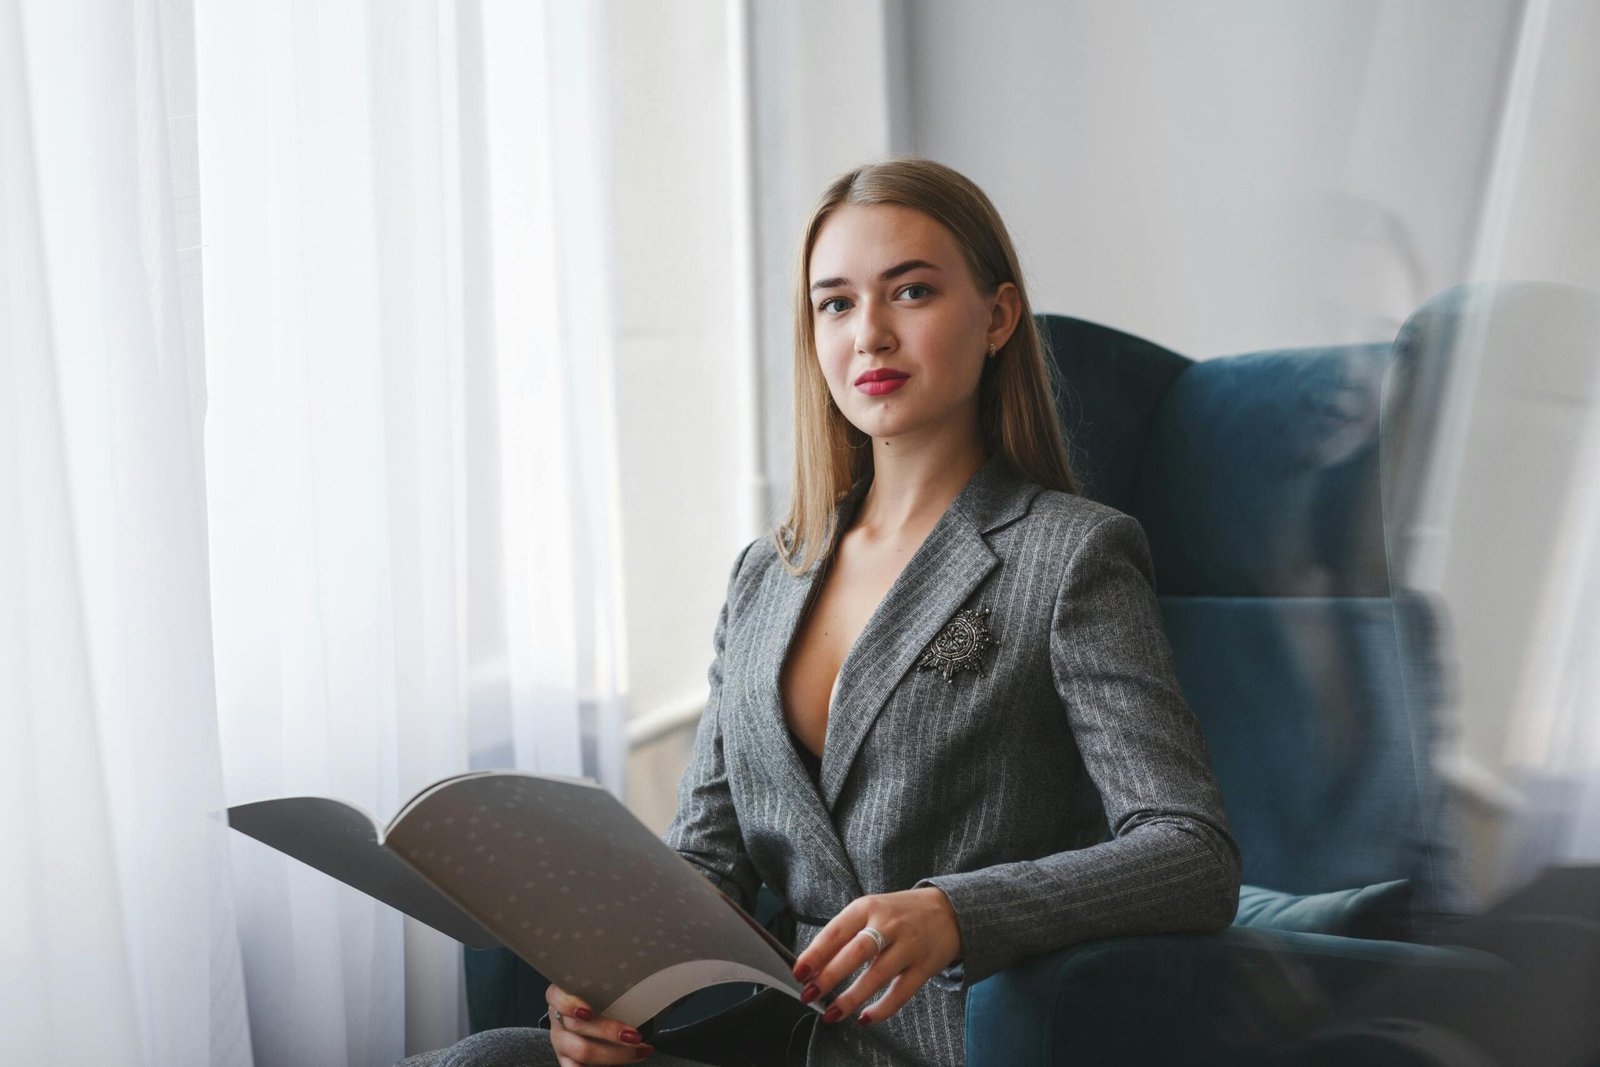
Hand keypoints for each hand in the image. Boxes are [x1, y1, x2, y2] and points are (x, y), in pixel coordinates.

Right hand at [545, 983, 653, 1064]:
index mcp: (560, 996)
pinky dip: (607, 1066)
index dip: (570, 1005)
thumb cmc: (598, 1000)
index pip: (557, 997)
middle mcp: (558, 1020)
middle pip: (577, 1026)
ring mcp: (561, 1043)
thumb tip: (637, 984)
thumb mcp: (597, 989)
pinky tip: (627, 1062)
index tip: (589, 1012)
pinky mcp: (566, 1062)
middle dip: (608, 1032)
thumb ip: (607, 988)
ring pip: (582, 1051)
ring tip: (640, 1049)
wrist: (587, 1024)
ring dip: (615, 1054)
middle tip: (634, 1035)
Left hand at [790, 887, 961, 1025]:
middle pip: (856, 951)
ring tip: (832, 1014)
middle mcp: (888, 924)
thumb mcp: (871, 910)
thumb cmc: (899, 913)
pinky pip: (901, 992)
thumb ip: (846, 934)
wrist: (949, 910)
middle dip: (830, 976)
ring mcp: (909, 945)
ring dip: (852, 997)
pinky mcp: (925, 966)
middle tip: (809, 994)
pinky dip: (882, 1008)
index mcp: (868, 907)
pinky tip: (865, 1017)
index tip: (799, 973)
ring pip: (878, 975)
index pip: (837, 930)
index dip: (816, 953)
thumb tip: (813, 966)